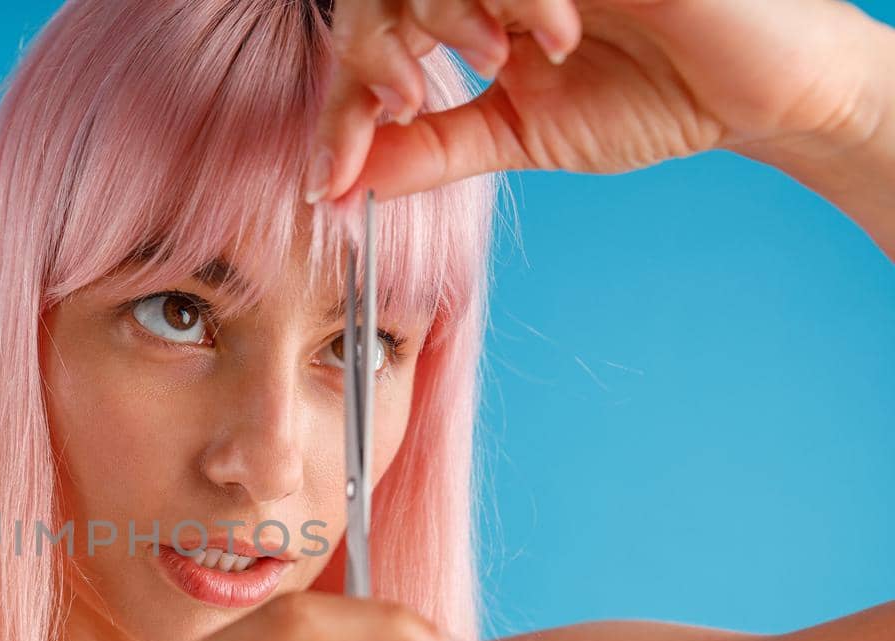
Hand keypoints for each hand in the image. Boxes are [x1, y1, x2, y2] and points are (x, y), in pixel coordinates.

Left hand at [307, 0, 886, 203]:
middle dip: (376, 48)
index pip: (371, 38)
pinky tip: (551, 35)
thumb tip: (340, 188)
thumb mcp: (515, 134)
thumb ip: (427, 151)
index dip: (338, 107)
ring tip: (496, 59)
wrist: (750, 92)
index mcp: (464, 7)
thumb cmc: (646, 98)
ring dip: (448, 11)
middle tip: (406, 98)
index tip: (325, 180)